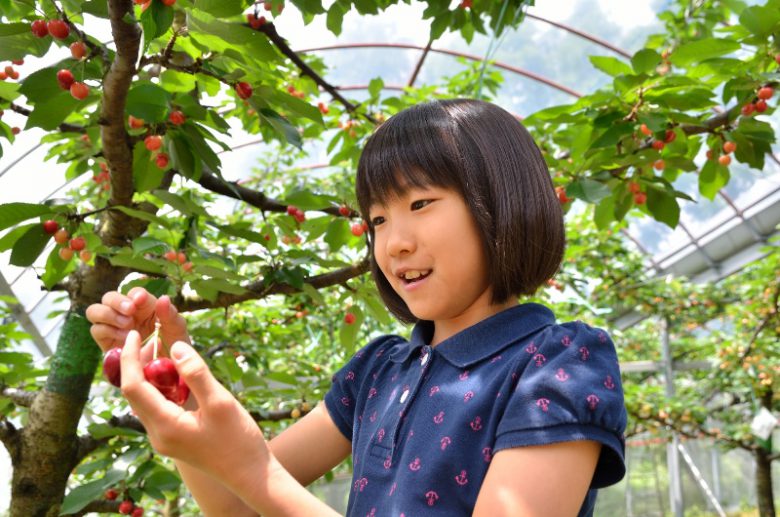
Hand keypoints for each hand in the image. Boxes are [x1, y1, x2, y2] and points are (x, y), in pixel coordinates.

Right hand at [86, 287, 189, 353]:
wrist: (166, 372)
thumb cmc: (174, 346)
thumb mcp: (177, 330)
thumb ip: (170, 314)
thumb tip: (163, 298)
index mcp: (144, 306)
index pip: (134, 293)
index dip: (135, 294)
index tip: (140, 300)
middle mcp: (126, 313)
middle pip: (108, 297)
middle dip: (117, 301)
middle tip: (130, 311)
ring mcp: (113, 326)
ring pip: (95, 311)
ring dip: (108, 314)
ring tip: (127, 325)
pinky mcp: (106, 342)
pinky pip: (96, 330)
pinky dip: (107, 330)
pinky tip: (124, 338)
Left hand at [121, 331, 270, 486]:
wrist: (250, 473)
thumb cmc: (239, 440)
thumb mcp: (220, 402)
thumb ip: (196, 373)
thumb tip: (176, 346)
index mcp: (164, 426)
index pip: (133, 386)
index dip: (129, 357)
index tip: (134, 333)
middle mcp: (157, 434)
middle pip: (135, 393)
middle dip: (139, 363)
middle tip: (156, 339)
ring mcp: (164, 438)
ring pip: (146, 400)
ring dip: (152, 375)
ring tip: (169, 353)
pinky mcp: (173, 438)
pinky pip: (158, 407)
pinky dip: (163, 387)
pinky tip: (180, 377)